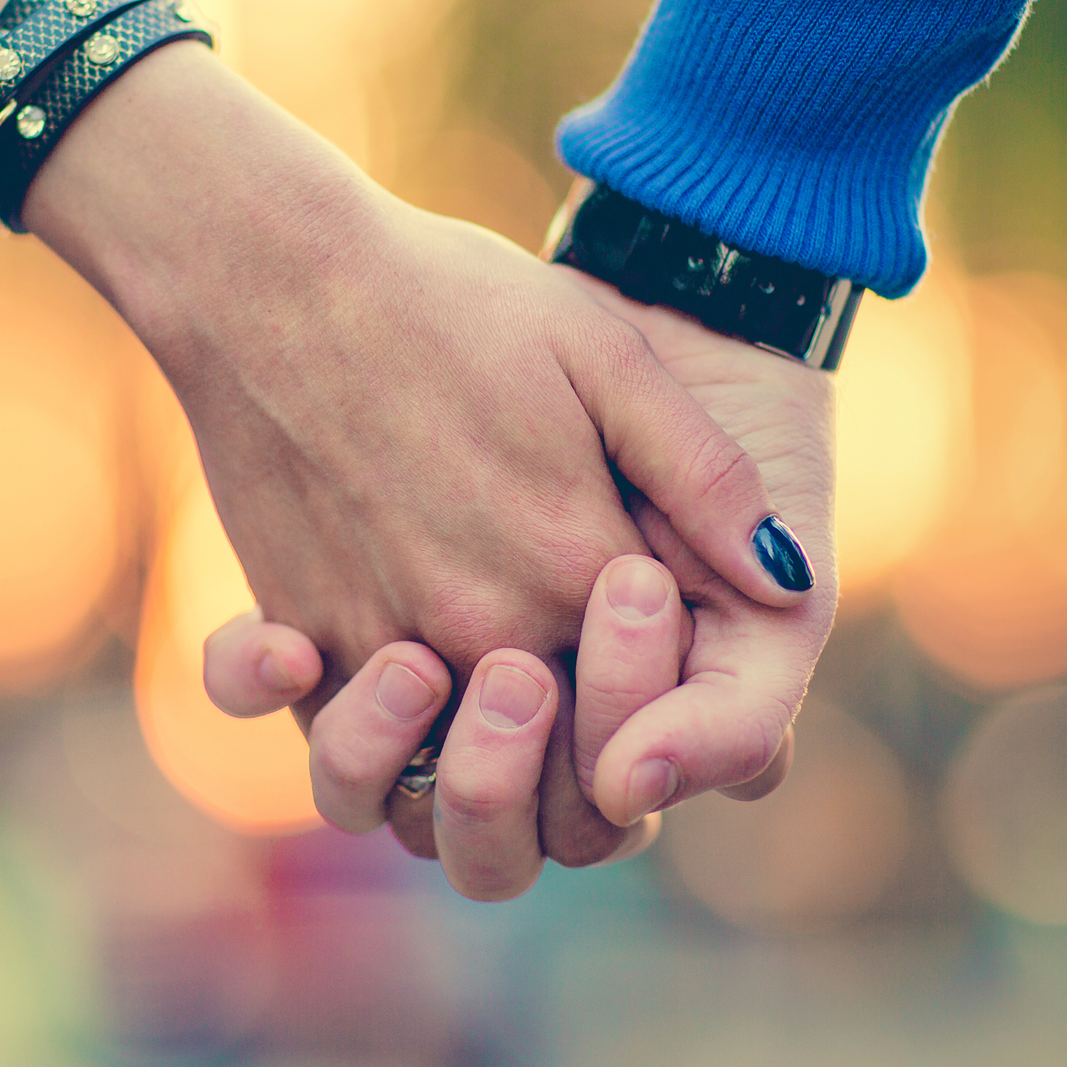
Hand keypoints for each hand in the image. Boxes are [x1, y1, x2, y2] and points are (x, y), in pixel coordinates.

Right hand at [203, 270, 836, 893]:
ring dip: (470, 775)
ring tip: (475, 691)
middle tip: (562, 667)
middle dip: (577, 746)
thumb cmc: (449, 300)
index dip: (668, 683)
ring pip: (442, 789)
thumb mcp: (605, 354)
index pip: (657, 697)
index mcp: (574, 564)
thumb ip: (705, 477)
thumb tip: (790, 580)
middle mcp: (479, 627)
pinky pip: (333, 744)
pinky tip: (375, 678)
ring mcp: (379, 641)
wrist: (276, 277)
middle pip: (554, 766)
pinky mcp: (301, 635)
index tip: (649, 616)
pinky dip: (360, 739)